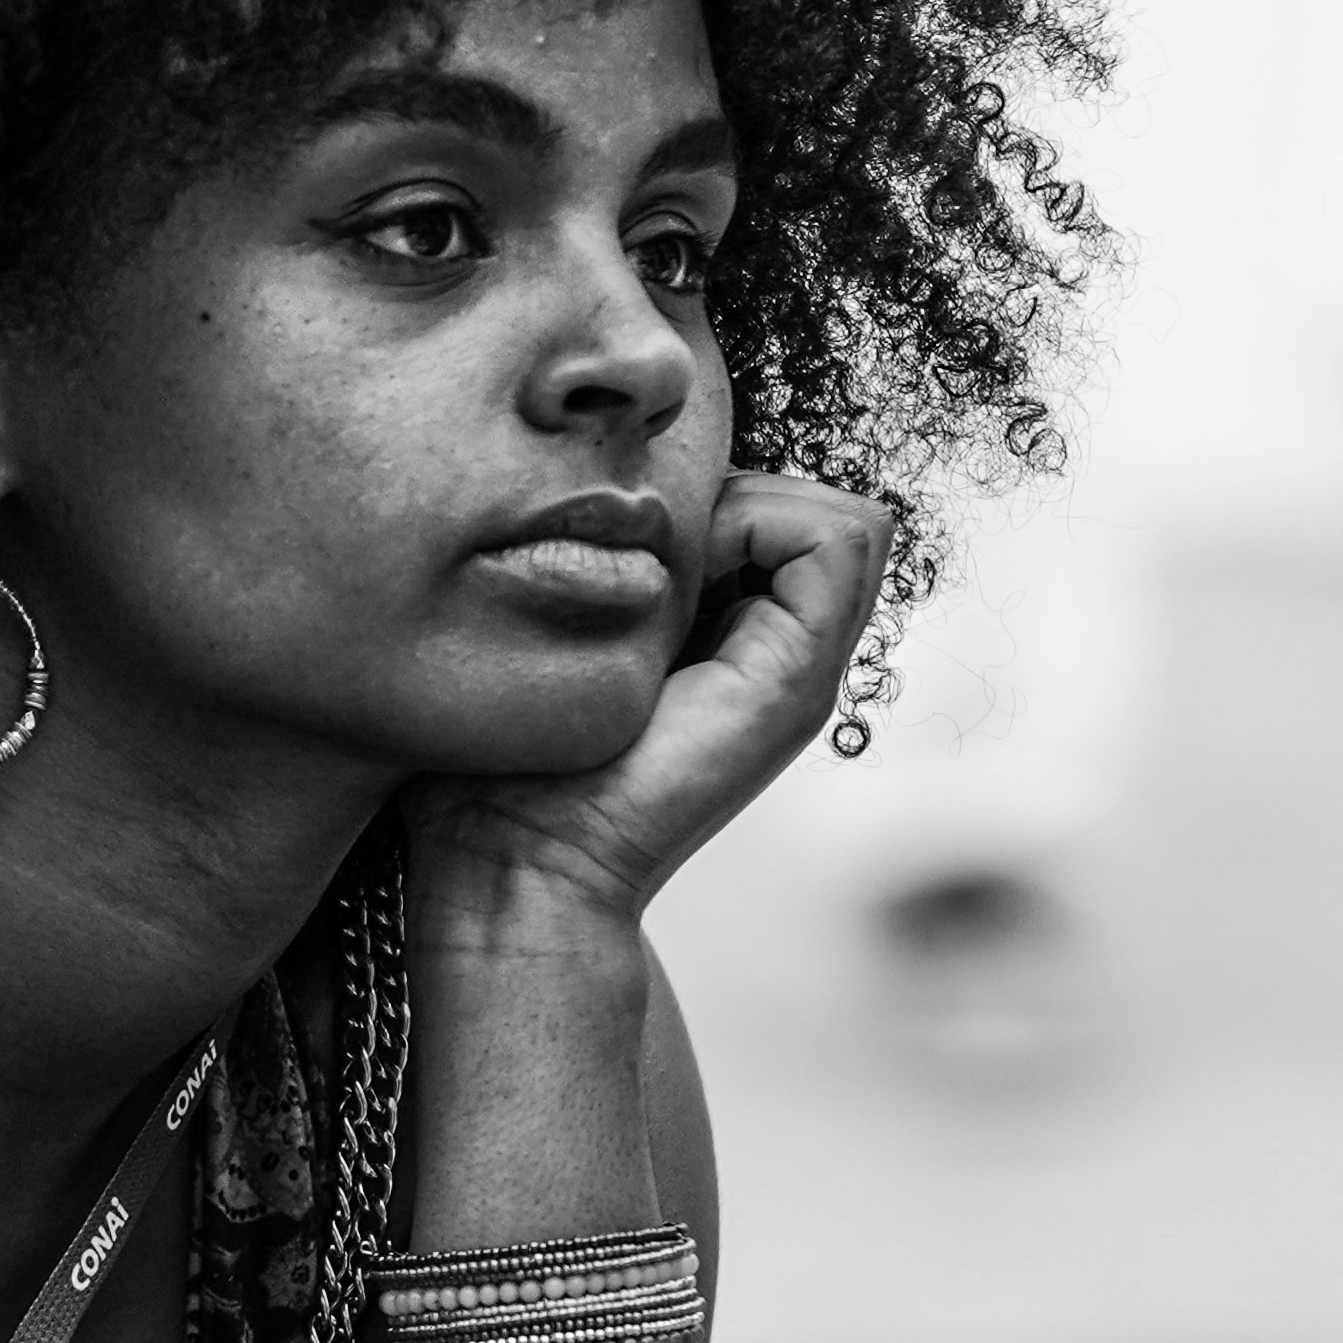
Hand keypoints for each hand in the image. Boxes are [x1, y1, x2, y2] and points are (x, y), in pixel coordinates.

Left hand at [407, 473, 891, 947]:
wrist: (512, 859)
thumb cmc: (505, 755)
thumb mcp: (561, 630)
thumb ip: (606, 564)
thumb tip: (615, 482)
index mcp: (731, 639)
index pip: (779, 504)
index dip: (716, 487)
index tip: (629, 533)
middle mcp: (779, 653)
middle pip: (816, 505)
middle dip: (738, 486)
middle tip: (649, 541)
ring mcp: (799, 670)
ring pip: (838, 516)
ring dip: (750, 500)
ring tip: (664, 560)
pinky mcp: (798, 681)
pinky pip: (836, 539)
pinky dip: (763, 520)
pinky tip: (681, 575)